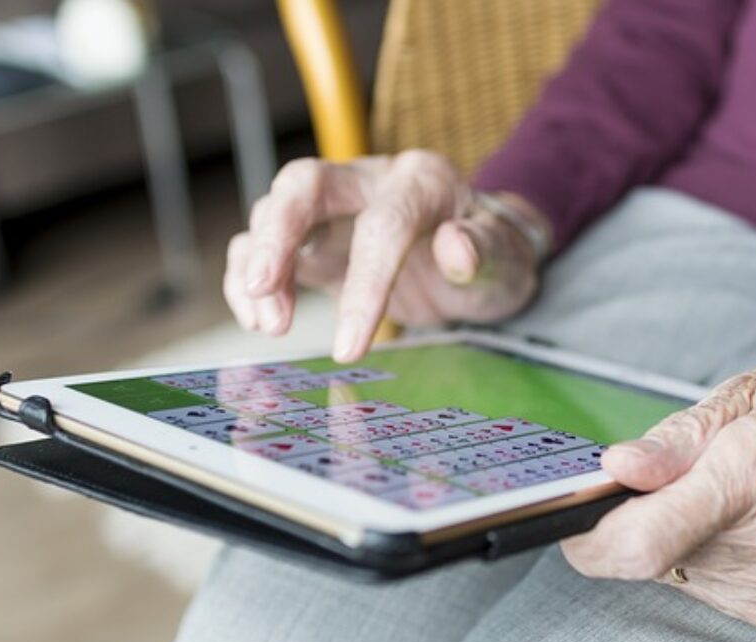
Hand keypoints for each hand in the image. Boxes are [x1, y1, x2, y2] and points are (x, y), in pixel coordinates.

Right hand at [223, 150, 543, 360]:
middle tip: (264, 290)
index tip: (349, 346)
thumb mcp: (507, 259)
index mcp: (422, 181)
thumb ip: (486, 250)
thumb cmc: (494, 255)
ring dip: (260, 266)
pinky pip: (263, 246)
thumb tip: (456, 246)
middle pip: (306, 184)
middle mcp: (370, 180)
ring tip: (270, 326)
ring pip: (274, 212)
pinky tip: (259, 320)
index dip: (364, 285)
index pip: (384, 224)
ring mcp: (335, 207)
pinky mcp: (312, 238)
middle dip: (278, 234)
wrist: (482, 256)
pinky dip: (248, 280)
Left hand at [561, 338, 755, 628]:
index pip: (641, 540)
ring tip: (715, 489)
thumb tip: (614, 469)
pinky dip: (700, 551)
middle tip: (649, 477)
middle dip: (629, 518)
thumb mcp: (754, 390)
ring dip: (668, 533)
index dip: (586, 536)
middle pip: (648, 555)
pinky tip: (736, 518)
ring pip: (672, 570)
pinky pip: (705, 583)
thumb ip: (677, 438)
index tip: (568, 513)